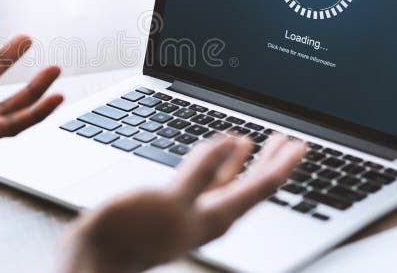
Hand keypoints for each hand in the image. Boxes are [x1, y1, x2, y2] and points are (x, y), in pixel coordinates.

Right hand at [59, 135, 305, 272]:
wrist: (95, 257)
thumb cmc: (131, 236)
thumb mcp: (171, 199)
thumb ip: (201, 171)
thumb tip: (230, 143)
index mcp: (217, 215)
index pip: (262, 185)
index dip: (283, 163)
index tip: (301, 144)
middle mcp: (210, 215)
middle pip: (250, 184)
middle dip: (270, 160)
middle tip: (287, 139)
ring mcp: (191, 212)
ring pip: (228, 182)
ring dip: (242, 161)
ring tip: (252, 142)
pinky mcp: (172, 207)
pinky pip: (203, 181)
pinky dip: (212, 164)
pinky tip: (208, 155)